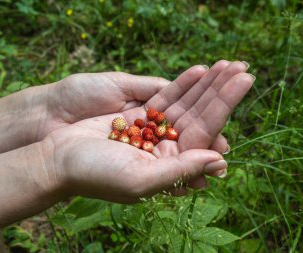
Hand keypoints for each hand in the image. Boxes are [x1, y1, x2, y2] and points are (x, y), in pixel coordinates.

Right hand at [43, 61, 253, 202]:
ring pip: (187, 104)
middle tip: (244, 68)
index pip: (206, 133)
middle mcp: (168, 149)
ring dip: (207, 85)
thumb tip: (221, 163)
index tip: (245, 83)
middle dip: (222, 92)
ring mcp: (155, 131)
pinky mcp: (140, 116)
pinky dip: (182, 84)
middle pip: (201, 116)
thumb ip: (181, 172)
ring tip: (229, 64)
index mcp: (172, 167)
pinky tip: (200, 70)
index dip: (226, 107)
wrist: (57, 159)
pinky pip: (166, 98)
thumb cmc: (95, 175)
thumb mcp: (141, 180)